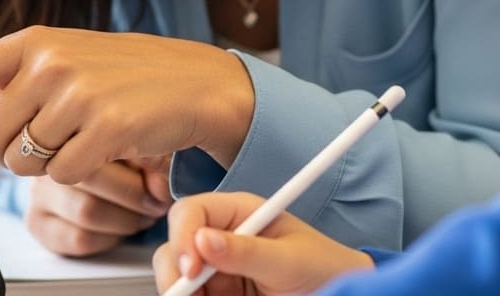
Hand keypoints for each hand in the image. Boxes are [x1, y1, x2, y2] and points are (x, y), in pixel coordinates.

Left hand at [0, 26, 254, 183]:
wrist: (196, 82)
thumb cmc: (126, 76)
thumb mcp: (60, 72)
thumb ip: (2, 92)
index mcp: (33, 43)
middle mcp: (50, 62)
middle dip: (12, 149)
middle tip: (50, 135)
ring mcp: (78, 92)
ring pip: (23, 159)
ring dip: (47, 162)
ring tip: (82, 135)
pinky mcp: (105, 125)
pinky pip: (61, 174)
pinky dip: (78, 172)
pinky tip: (103, 147)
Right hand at [29, 156, 173, 256]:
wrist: (91, 180)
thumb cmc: (123, 156)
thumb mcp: (142, 145)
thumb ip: (153, 159)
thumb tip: (159, 188)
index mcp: (72, 127)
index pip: (101, 143)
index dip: (138, 166)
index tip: (161, 184)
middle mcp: (48, 155)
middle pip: (91, 178)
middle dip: (135, 197)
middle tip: (157, 203)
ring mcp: (39, 190)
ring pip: (86, 211)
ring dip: (126, 220)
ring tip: (144, 216)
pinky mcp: (37, 222)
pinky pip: (78, 237)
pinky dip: (108, 238)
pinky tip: (119, 229)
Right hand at [154, 192, 373, 295]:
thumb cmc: (325, 268)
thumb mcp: (290, 260)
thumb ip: (247, 251)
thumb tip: (203, 240)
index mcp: (238, 214)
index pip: (191, 213)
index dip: (183, 237)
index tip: (192, 268)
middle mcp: (221, 241)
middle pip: (173, 250)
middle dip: (175, 275)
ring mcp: (216, 272)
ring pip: (177, 282)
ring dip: (182, 295)